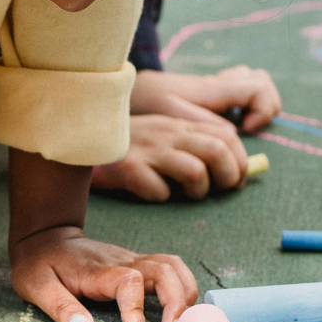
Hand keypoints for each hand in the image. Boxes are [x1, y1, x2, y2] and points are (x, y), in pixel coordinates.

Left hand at [9, 225, 197, 321]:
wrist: (45, 237)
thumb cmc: (39, 263)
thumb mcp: (35, 286)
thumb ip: (59, 307)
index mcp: (96, 270)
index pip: (128, 281)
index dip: (137, 309)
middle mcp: (120, 261)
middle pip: (164, 269)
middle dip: (177, 301)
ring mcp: (131, 260)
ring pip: (173, 266)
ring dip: (185, 292)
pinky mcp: (137, 264)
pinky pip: (170, 269)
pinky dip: (182, 287)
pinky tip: (179, 310)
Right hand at [91, 114, 247, 200]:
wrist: (81, 139)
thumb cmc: (129, 147)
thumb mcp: (164, 135)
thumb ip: (195, 145)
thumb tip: (234, 170)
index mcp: (180, 124)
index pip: (227, 135)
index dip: (240, 161)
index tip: (235, 181)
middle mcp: (168, 133)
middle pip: (218, 150)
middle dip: (228, 177)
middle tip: (216, 191)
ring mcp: (148, 150)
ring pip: (195, 171)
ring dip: (198, 191)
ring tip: (184, 194)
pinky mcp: (128, 169)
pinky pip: (159, 191)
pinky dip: (160, 197)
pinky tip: (150, 192)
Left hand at [130, 66, 280, 132]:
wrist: (131, 89)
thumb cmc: (148, 102)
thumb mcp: (171, 114)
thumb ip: (201, 122)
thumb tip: (231, 132)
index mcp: (213, 89)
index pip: (258, 88)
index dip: (262, 109)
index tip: (245, 129)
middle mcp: (219, 84)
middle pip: (262, 81)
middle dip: (265, 106)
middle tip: (246, 128)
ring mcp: (216, 86)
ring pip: (253, 81)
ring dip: (255, 103)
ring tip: (241, 125)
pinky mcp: (209, 92)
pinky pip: (239, 89)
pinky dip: (243, 104)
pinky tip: (227, 121)